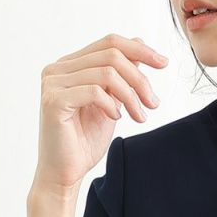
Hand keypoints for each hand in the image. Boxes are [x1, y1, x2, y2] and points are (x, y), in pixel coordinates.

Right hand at [33, 32, 169, 196]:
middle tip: (153, 102)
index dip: (139, 49)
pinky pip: (94, 91)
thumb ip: (120, 75)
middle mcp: (57, 69)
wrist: (65, 174)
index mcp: (69, 65)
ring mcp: (53, 83)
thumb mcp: (111, 101)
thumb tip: (139, 43)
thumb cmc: (84, 141)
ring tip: (140, 116)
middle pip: (111, 55)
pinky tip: (116, 118)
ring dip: (131, 95)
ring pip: (106, 73)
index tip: (163, 63)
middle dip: (139, 78)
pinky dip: (112, 104)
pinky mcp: (54, 101)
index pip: (109, 43)